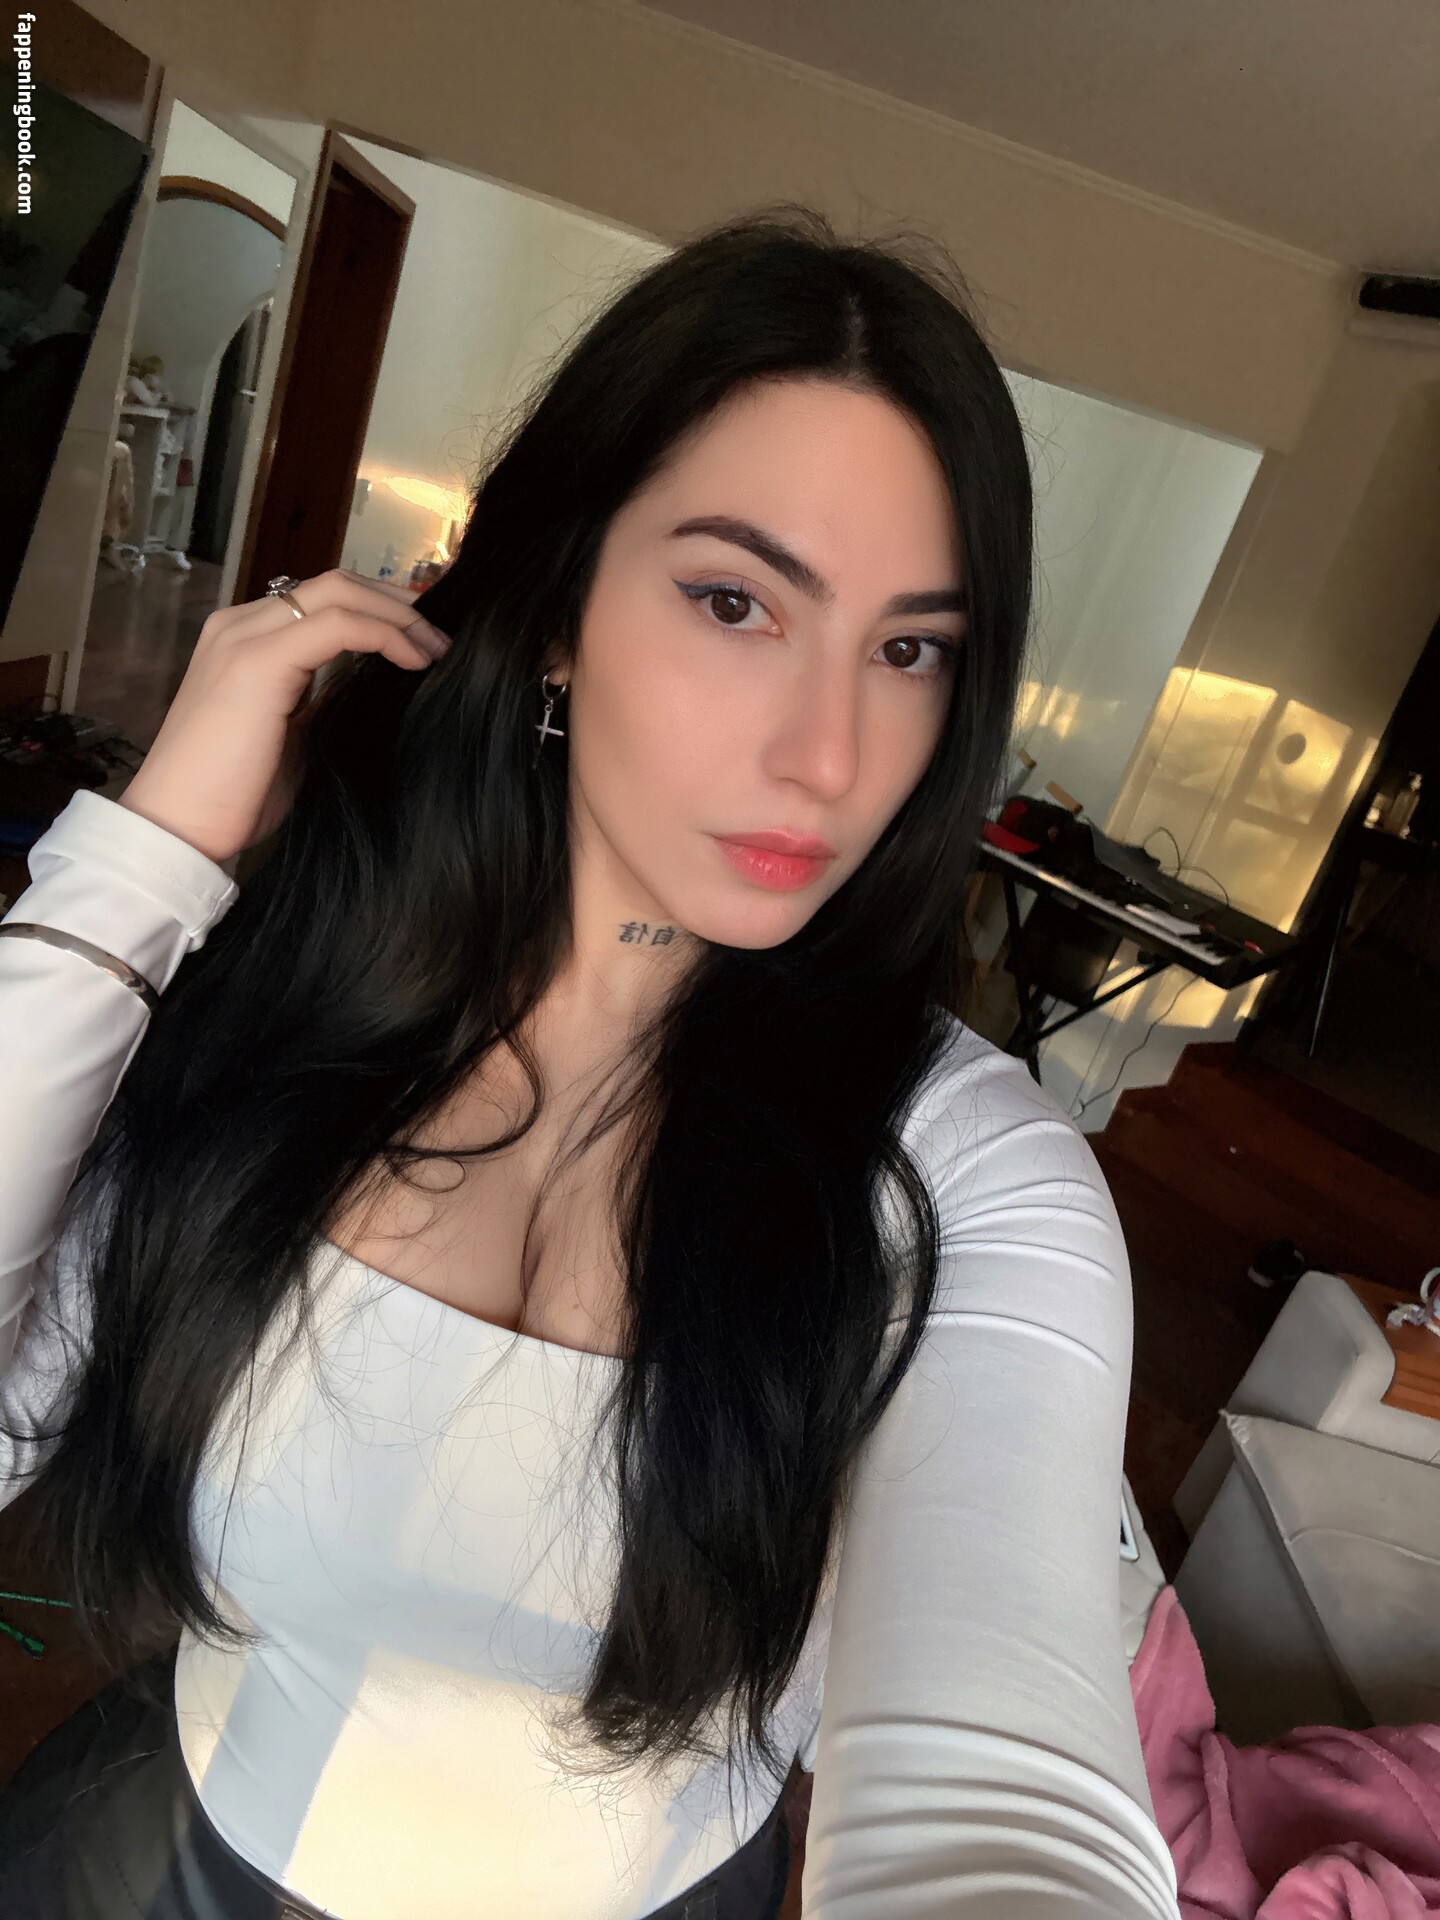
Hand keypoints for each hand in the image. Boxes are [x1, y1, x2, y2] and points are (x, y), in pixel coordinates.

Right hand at [116, 568, 451, 864]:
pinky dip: (385, 635)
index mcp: (243, 640)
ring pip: (339, 592)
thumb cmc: (230, 797)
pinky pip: (340, 626)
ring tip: (435, 648)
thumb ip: (318, 701)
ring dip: (398, 615)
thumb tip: (365, 685)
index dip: (378, 609)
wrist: (177, 827)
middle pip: (334, 584)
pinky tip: (414, 660)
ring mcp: (245, 637)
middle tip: (439, 633)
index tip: (423, 636)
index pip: (320, 601)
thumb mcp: (289, 737)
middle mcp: (239, 626)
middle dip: (396, 601)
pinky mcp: (259, 660)